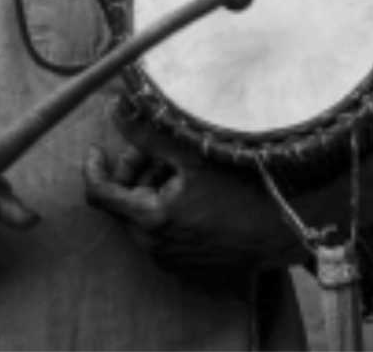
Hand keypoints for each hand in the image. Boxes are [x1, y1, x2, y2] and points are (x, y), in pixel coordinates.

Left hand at [82, 102, 302, 277]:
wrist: (280, 232)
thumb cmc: (239, 191)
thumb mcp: (191, 156)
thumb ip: (147, 133)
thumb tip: (115, 107)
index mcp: (148, 218)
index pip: (98, 192)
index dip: (93, 167)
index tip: (98, 148)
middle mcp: (152, 245)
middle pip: (122, 200)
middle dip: (134, 171)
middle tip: (158, 150)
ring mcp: (167, 258)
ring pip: (142, 214)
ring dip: (152, 188)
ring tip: (184, 170)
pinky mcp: (182, 265)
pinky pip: (160, 231)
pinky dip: (165, 208)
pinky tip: (193, 193)